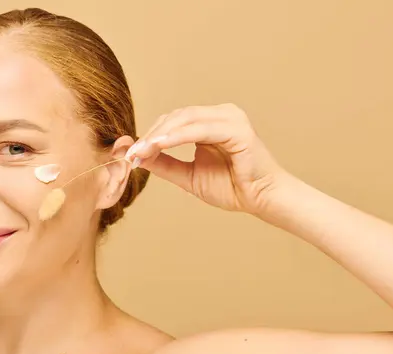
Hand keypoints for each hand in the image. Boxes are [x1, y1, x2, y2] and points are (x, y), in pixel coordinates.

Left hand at [126, 103, 291, 215]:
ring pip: (186, 119)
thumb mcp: (189, 176)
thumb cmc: (232, 188)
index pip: (174, 121)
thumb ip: (166, 164)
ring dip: (161, 134)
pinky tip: (161, 145)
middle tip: (132, 152)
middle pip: (177, 116)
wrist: (261, 200)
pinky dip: (178, 136)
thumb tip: (139, 157)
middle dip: (152, 134)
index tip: (131, 153)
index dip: (151, 135)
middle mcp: (221, 114)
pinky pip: (201, 129)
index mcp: (211, 122)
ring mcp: (231, 118)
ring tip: (141, 150)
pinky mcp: (238, 129)